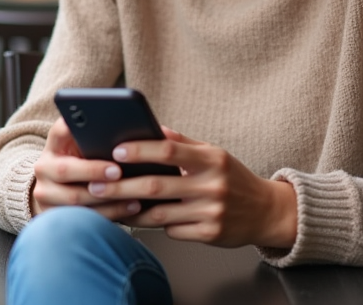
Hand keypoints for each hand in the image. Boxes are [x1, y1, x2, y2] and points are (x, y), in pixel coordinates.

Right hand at [30, 117, 142, 221]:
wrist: (57, 189)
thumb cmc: (82, 162)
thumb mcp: (82, 147)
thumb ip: (96, 139)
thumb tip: (124, 130)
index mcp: (54, 144)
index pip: (60, 130)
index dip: (72, 128)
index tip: (94, 128)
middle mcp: (44, 167)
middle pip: (65, 170)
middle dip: (93, 171)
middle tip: (118, 172)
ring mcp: (45, 193)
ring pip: (74, 199)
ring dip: (106, 199)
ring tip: (133, 197)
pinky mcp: (52, 215)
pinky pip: (81, 218)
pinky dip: (107, 214)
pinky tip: (127, 210)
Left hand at [89, 127, 297, 248]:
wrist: (266, 211)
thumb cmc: (233, 178)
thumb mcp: (213, 154)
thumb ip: (182, 143)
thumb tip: (152, 128)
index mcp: (211, 159)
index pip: (169, 150)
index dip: (140, 150)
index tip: (115, 150)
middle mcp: (212, 185)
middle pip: (157, 185)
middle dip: (121, 186)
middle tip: (96, 186)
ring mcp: (212, 211)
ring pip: (159, 213)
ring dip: (130, 210)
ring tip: (108, 205)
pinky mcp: (211, 235)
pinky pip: (172, 230)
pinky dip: (156, 225)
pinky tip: (142, 219)